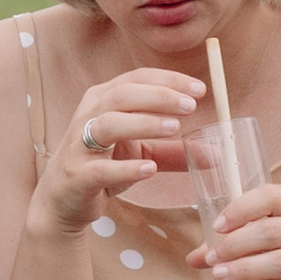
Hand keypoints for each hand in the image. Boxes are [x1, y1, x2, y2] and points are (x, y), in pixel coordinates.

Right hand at [27, 63, 206, 239]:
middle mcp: (88, 116)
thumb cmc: (103, 166)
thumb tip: (217, 155)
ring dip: (143, 123)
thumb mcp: (142, 155)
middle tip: (191, 105)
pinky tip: (149, 169)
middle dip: (159, 97)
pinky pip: (100, 169)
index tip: (200, 89)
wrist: (63, 201)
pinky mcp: (76, 176)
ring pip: (108, 124)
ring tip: (174, 128)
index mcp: (103, 100)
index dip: (168, 80)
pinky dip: (125, 168)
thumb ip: (176, 153)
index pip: (137, 79)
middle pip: (122, 95)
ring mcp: (78, 146)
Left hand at [195, 179, 280, 279]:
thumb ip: (234, 246)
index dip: (241, 208)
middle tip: (213, 258)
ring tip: (221, 275)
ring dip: (246, 268)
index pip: (272, 196)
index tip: (217, 226)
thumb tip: (193, 258)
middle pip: (272, 231)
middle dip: (236, 244)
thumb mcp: (271, 245)